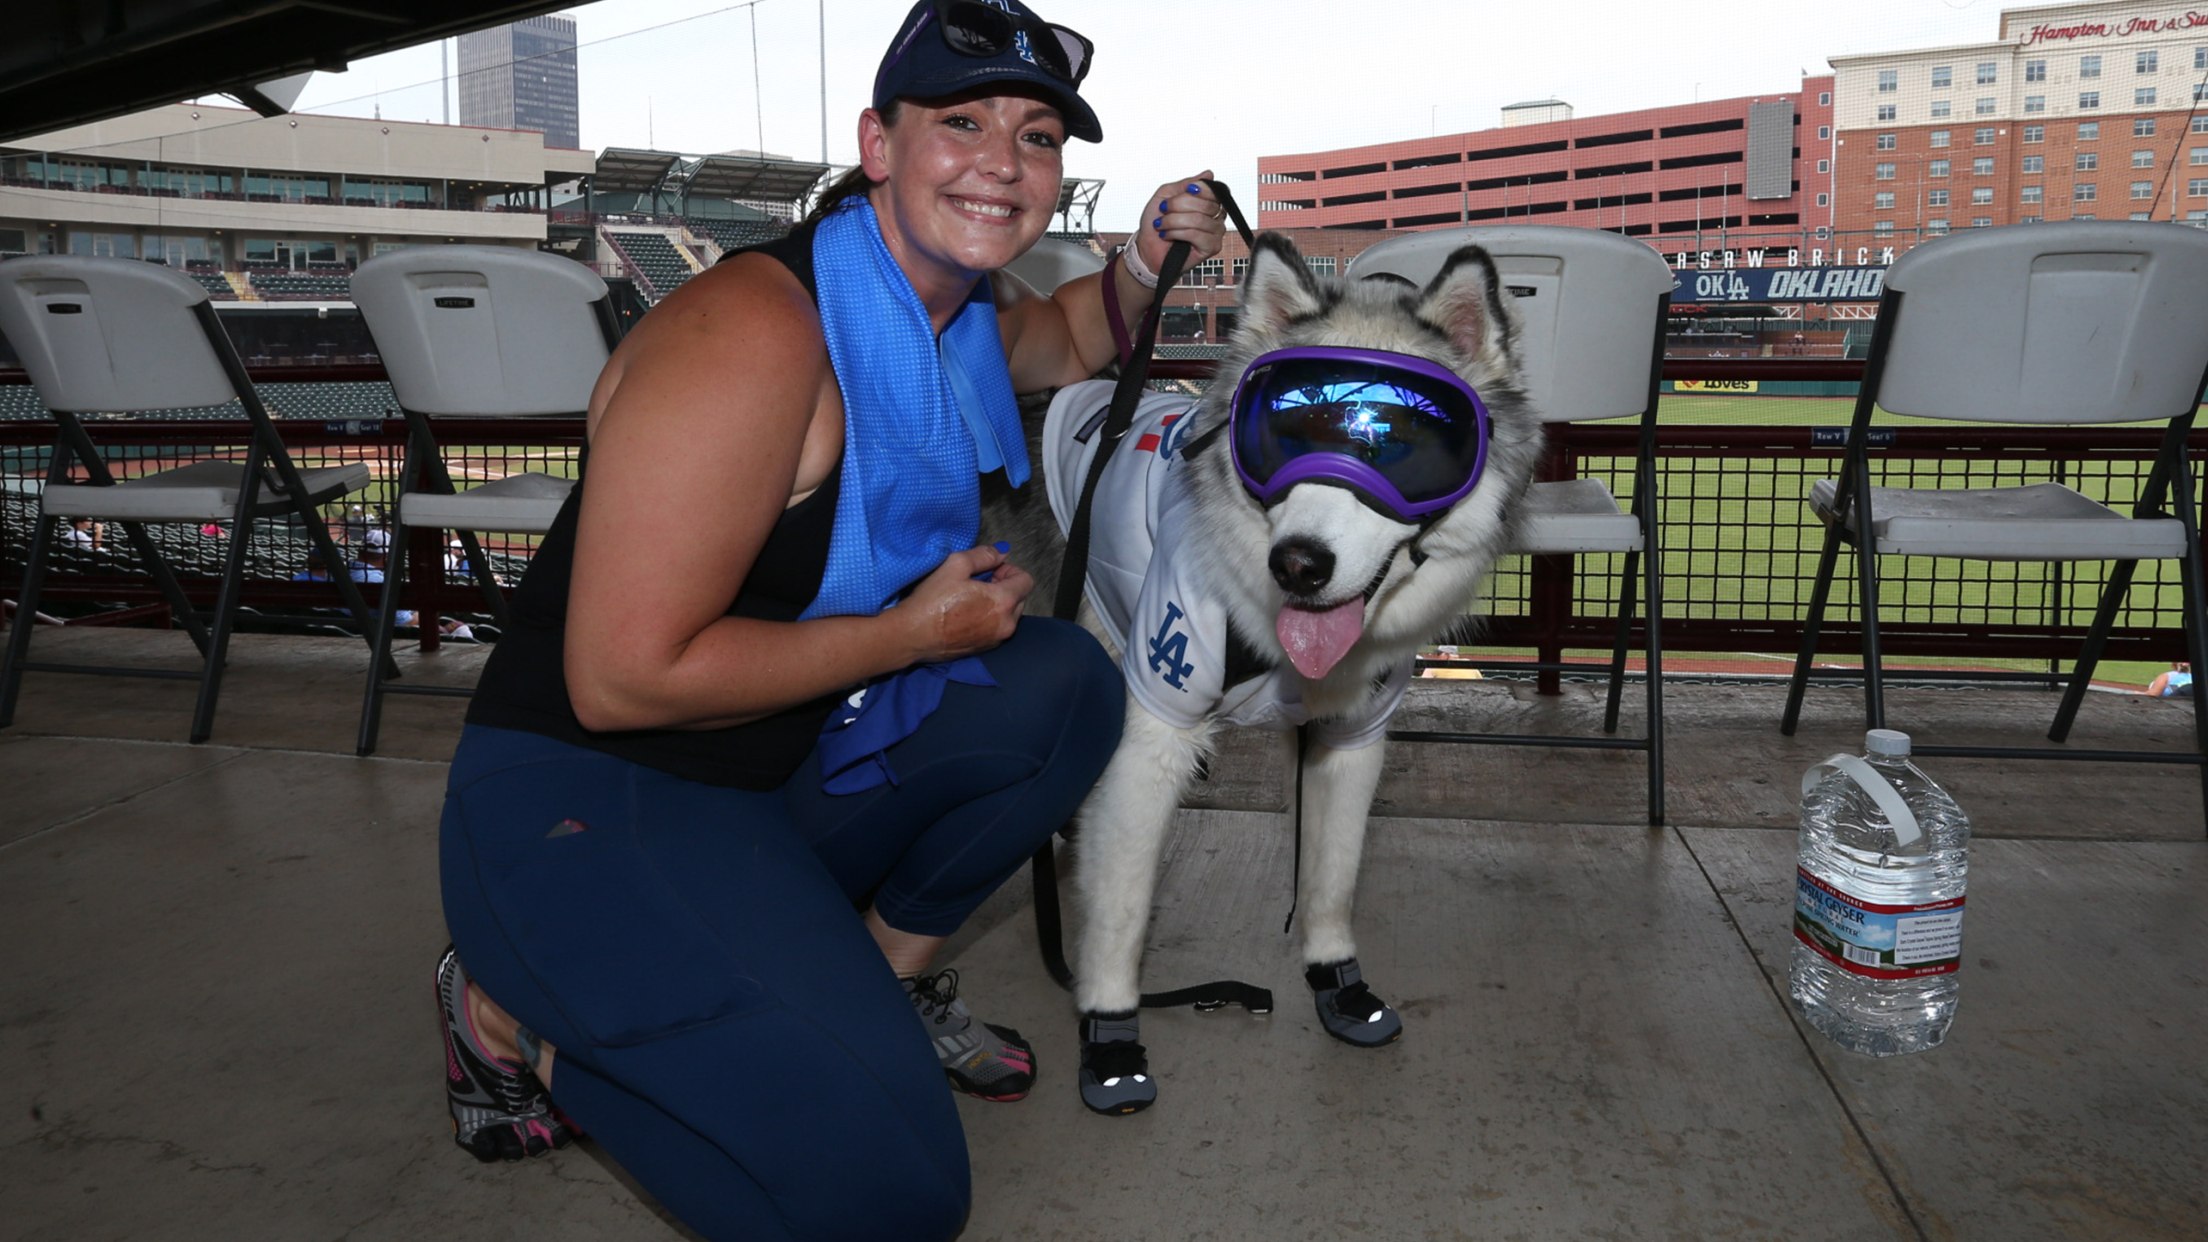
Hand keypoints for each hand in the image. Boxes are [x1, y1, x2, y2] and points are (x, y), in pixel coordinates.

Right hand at [901, 544, 1034, 663]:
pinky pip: (997, 629)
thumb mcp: (956, 565)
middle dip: (1005, 587)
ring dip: (997, 604)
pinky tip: (966, 614)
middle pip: (1020, 598)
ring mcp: (996, 639)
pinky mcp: (985, 649)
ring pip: (1009, 615)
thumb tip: (1001, 553)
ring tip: (972, 598)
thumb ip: (984, 556)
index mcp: (1004, 602)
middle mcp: (1007, 624)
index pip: (1026, 581)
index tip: (991, 570)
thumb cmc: (932, 600)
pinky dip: (989, 619)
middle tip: (980, 582)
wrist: (912, 636)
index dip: (1010, 570)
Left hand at [1133, 170, 1226, 282]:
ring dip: (1174, 221)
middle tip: (1164, 210)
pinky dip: (1177, 233)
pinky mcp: (1212, 247)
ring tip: (1162, 225)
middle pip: (1206, 204)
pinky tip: (1168, 235)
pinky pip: (1197, 234)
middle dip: (1178, 205)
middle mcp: (1216, 216)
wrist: (1146, 246)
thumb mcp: (1166, 194)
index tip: (1186, 190)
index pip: (1214, 191)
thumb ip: (1186, 184)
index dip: (1201, 189)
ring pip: (1199, 219)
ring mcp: (1216, 232)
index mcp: (1208, 202)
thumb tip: (1209, 174)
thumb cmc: (1157, 221)